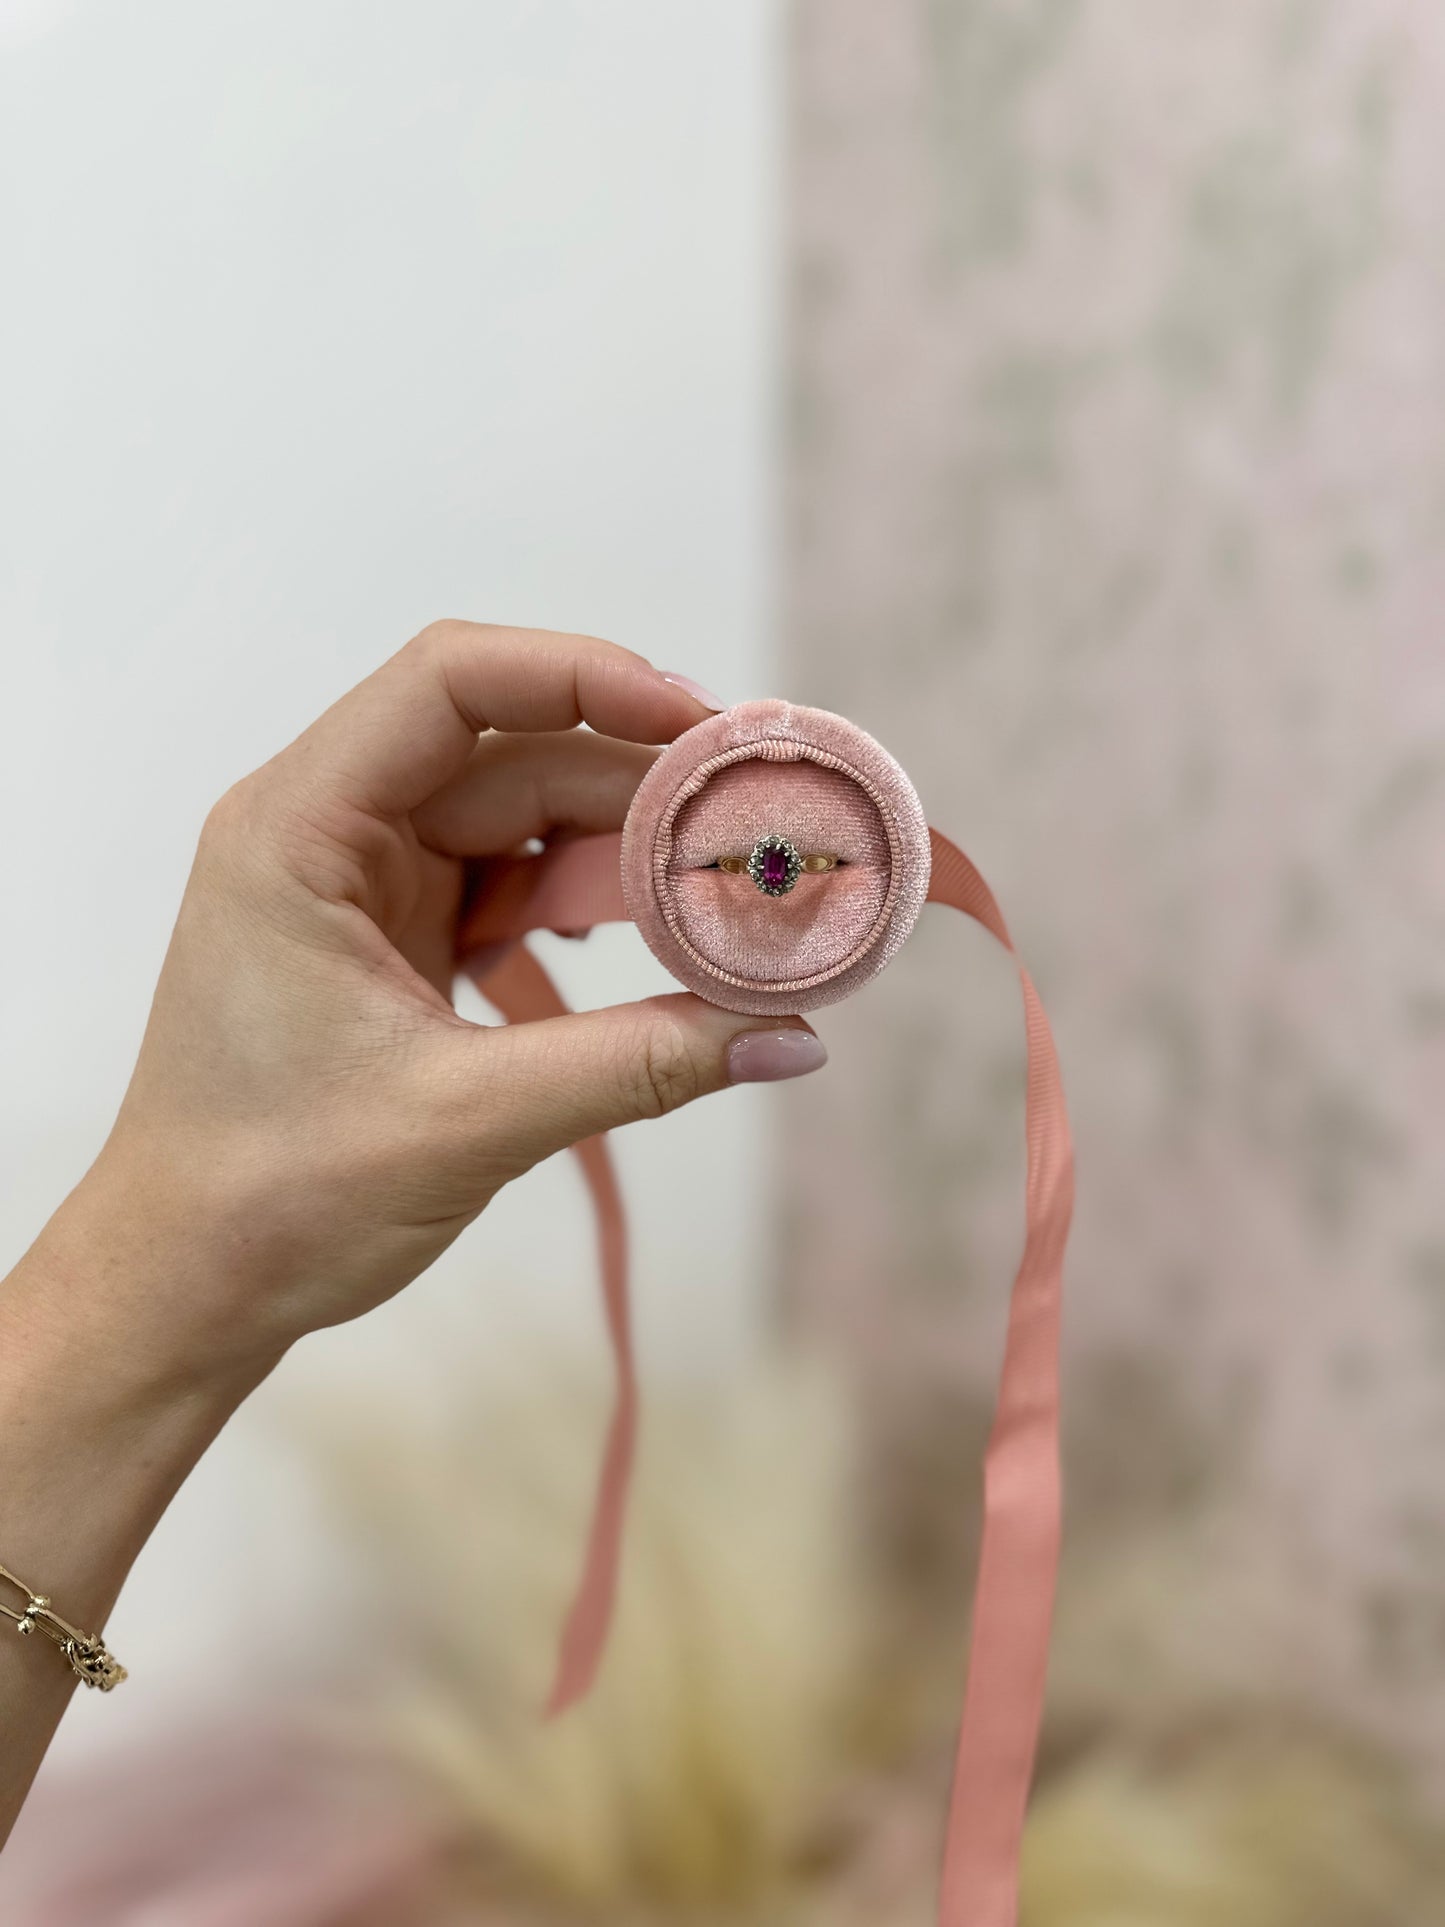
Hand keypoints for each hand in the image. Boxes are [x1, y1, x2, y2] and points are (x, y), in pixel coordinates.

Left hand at [67, 622, 824, 1383]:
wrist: (187, 1285)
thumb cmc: (273, 1198)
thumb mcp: (470, 1120)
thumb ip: (639, 1065)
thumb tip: (789, 1036)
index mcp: (299, 832)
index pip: (449, 682)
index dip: (583, 674)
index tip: (701, 724)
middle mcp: (328, 830)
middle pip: (510, 752)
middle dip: (638, 784)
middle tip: (756, 826)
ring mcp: (365, 884)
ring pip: (521, 819)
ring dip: (622, 852)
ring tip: (725, 892)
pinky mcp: (396, 936)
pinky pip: (510, 884)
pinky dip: (584, 905)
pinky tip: (652, 939)